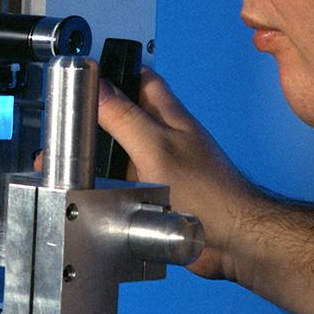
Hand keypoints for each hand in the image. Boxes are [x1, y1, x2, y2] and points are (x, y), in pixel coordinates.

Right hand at [98, 68, 265, 281]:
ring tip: (93, 167)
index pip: (141, 79)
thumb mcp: (155, 148)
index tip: (89, 78)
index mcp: (169, 115)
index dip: (117, 73)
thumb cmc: (209, 192)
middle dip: (103, 122)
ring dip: (108, 161)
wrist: (231, 240)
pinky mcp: (159, 193)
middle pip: (127, 117)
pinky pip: (129, 184)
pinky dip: (117, 188)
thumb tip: (98, 86)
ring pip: (125, 154)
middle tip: (81, 129)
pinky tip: (111, 194)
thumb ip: (125, 117)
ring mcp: (162, 166)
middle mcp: (166, 137)